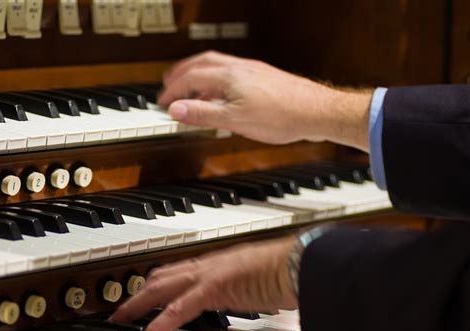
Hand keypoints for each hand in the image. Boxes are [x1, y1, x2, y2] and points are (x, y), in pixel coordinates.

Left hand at [110, 236, 296, 330]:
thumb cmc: (290, 271)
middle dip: (137, 293)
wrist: (301, 262)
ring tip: (119, 322)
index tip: (146, 293)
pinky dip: (157, 328)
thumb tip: (262, 302)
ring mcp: (209, 274)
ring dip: (136, 305)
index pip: (180, 270)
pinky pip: (177, 311)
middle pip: (162, 276)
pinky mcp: (213, 289)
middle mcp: (209, 265)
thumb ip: (256, 290)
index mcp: (220, 264)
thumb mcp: (264, 282)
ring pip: (160, 289)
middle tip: (119, 308)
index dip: (158, 282)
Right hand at [159, 50, 371, 149]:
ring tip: (190, 88)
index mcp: (228, 76)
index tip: (162, 102)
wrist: (315, 111)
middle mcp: (238, 67)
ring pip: (215, 65)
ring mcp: (251, 70)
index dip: (172, 91)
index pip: (190, 78)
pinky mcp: (261, 76)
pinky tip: (221, 93)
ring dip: (197, 74)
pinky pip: (229, 71)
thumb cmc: (282, 116)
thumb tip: (177, 110)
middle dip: (180, 74)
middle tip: (168, 85)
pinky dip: (215, 79)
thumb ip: (205, 114)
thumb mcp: (236, 120)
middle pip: (200, 64)